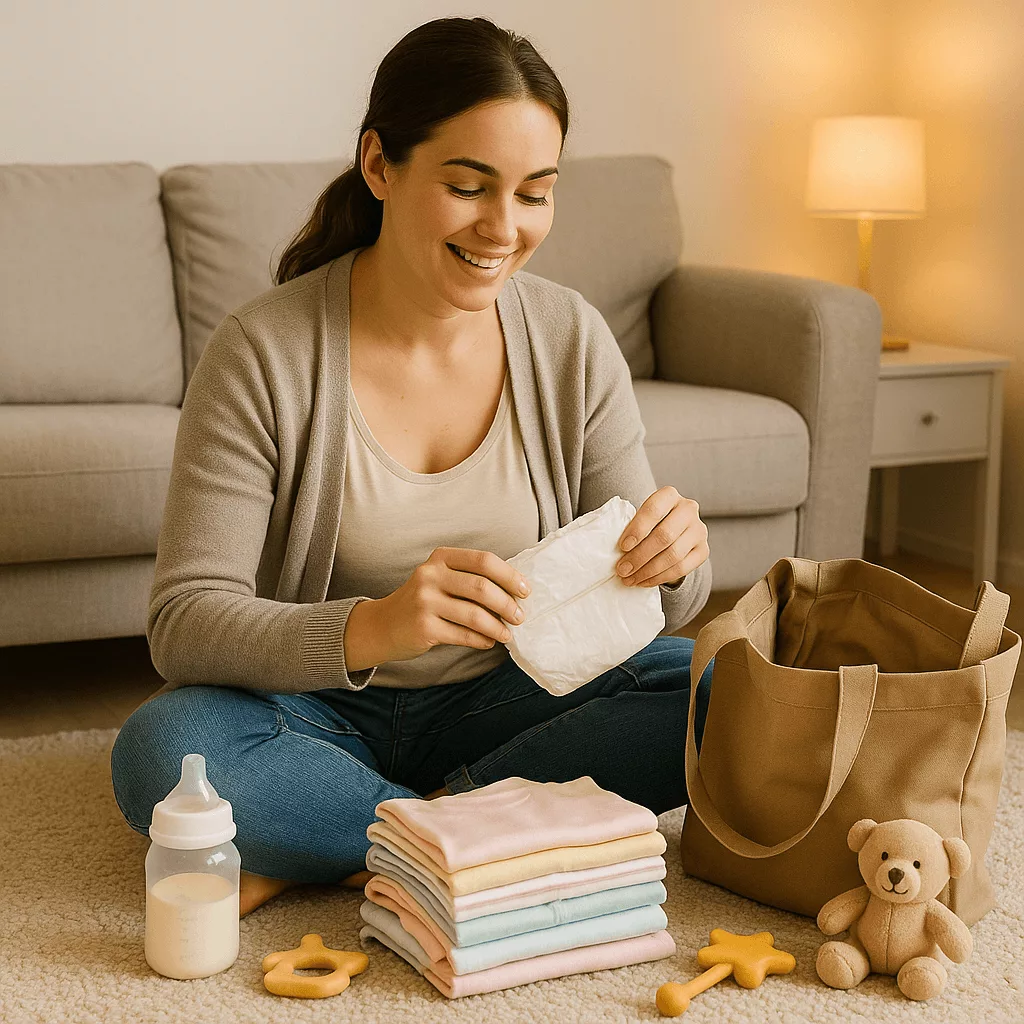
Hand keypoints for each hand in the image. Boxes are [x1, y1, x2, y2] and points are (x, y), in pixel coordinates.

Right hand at [377, 547, 530, 661]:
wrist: (382, 625)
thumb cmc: (423, 601)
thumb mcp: (440, 579)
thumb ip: (469, 579)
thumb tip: (514, 592)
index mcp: (440, 558)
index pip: (483, 560)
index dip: (509, 575)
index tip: (525, 590)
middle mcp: (430, 576)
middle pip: (481, 587)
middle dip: (507, 604)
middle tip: (520, 616)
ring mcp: (424, 602)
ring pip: (475, 614)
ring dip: (498, 626)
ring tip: (507, 634)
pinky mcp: (423, 628)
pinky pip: (463, 634)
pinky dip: (482, 640)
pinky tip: (488, 641)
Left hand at [614, 486, 708, 586]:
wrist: (674, 530)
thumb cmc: (649, 523)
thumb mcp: (640, 516)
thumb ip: (629, 526)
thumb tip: (612, 551)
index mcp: (669, 495)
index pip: (654, 510)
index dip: (637, 529)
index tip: (622, 547)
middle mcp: (688, 509)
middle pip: (664, 536)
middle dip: (640, 556)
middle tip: (622, 570)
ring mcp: (699, 530)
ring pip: (674, 555)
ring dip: (648, 571)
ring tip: (630, 579)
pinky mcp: (703, 550)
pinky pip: (682, 568)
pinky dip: (660, 577)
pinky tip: (644, 581)